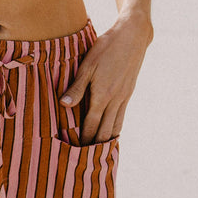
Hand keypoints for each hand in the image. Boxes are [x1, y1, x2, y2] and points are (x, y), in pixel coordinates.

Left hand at [60, 10, 151, 143]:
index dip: (84, 139)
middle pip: (105, 130)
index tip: (77, 153)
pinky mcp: (128, 92)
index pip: (91, 124)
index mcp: (102, 95)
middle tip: (87, 160)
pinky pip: (121, 116)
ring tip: (100, 152)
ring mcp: (124, 97)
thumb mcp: (87, 65)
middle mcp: (115, 100)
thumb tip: (64, 105)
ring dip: (107, 139)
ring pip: (115, 125)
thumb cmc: (106, 48)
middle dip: (96, 145)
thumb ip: (76, 87)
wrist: (133, 36)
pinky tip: (112, 132)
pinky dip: (116, 128)